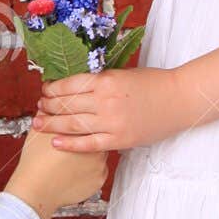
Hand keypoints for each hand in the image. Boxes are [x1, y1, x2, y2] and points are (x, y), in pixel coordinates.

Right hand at [6, 123, 108, 218]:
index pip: (90, 117)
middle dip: (90, 133)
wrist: (35, 190)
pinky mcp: (100, 179)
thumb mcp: (39, 131)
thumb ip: (50, 113)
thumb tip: (51, 101)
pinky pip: (98, 170)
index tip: (76, 121)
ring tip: (73, 157)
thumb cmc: (36, 161)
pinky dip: (89, 169)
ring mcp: (100, 164)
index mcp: (82, 131)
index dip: (81, 117)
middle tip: (78, 135)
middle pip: (99, 133)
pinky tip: (75, 170)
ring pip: (100, 152)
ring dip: (90, 152)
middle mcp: (97, 144)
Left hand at [33, 66, 194, 151]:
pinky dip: (69, 144)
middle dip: (48, 106)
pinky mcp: (120, 139)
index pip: (70, 85)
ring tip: (39, 124)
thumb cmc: (154, 84)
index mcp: (107, 80)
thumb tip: (75, 85)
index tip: (44, 91)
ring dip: (52, 124)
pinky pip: (89, 144)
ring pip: (73, 124)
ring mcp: (112, 121)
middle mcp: (106, 100)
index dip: (53, 89)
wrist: (181, 99)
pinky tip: (55, 142)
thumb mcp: (124, 74)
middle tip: (38, 108)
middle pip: (67, 104)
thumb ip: (101, 81)